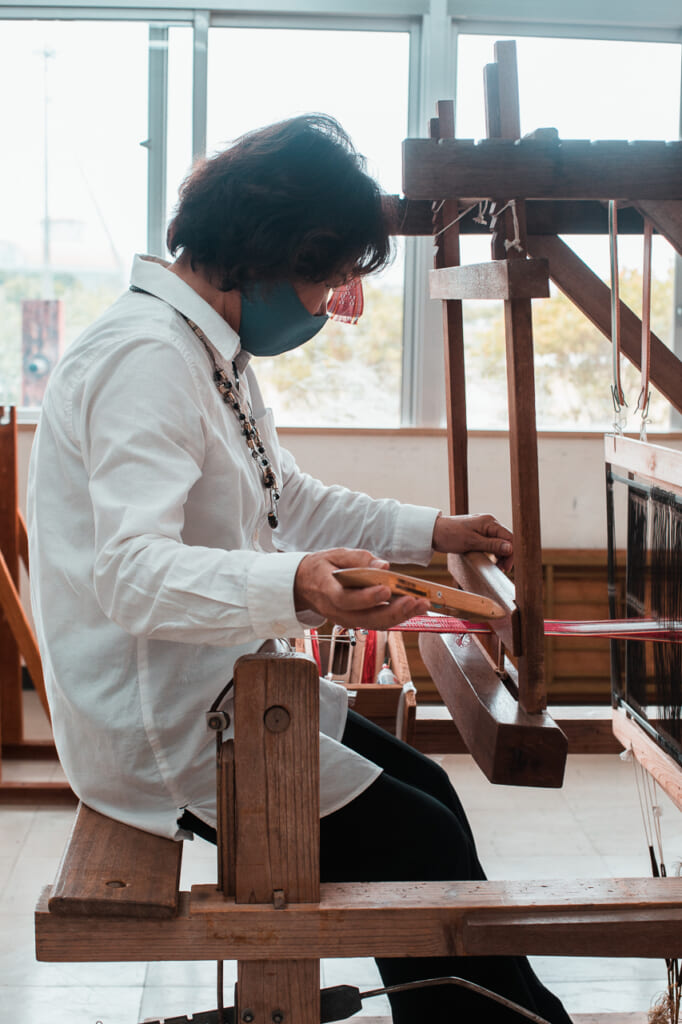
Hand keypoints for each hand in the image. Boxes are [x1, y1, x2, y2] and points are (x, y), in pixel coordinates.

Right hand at [294, 548, 430, 628]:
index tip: (386, 590)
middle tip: (414, 601)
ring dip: (401, 616)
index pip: (347, 599)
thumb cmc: (321, 567)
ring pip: (376, 624)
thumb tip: (383, 566)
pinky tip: (414, 608)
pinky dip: (397, 617)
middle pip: (367, 618)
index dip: (367, 597)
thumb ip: (358, 559)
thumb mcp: (335, 554)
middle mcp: (337, 611)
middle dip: (394, 611)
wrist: (304, 585)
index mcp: (327, 592)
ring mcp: (347, 620)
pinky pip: (378, 623)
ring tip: (422, 605)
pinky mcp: (357, 621)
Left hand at [432, 513, 512, 571]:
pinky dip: (492, 551)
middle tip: (501, 569)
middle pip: (505, 540)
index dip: (511, 553)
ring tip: (496, 566)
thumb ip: (492, 545)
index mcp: (489, 522)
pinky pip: (491, 542)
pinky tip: (490, 559)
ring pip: (499, 542)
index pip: (509, 537)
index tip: (506, 567)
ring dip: (500, 554)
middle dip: (506, 555)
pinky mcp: (477, 532)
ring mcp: (483, 527)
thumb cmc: (449, 535)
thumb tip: (510, 548)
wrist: (432, 532)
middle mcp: (488, 522)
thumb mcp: (472, 542)